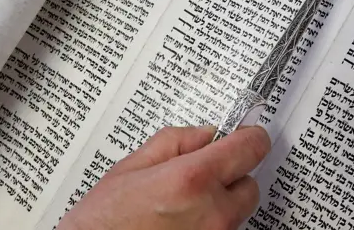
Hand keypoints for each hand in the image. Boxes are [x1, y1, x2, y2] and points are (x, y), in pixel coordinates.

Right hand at [59, 126, 270, 229]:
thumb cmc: (104, 220)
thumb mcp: (134, 165)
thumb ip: (177, 141)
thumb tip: (208, 133)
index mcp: (191, 179)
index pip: (250, 148)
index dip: (249, 137)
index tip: (245, 134)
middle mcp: (212, 213)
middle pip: (250, 185)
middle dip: (231, 175)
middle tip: (200, 175)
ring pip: (238, 213)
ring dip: (221, 203)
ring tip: (181, 205)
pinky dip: (211, 224)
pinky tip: (181, 223)